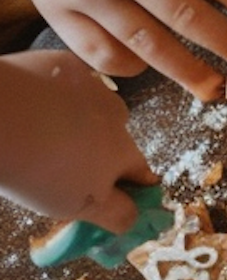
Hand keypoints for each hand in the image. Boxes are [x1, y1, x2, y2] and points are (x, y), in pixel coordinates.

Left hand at [0, 51, 151, 228]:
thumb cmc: (38, 168)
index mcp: (125, 152)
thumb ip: (116, 214)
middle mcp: (118, 114)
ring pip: (93, 109)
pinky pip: (68, 83)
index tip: (111, 199)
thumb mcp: (79, 207)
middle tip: (60, 169)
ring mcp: (91, 84)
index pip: (143, 175)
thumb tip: (136, 216)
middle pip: (115, 139)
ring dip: (78, 122)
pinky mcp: (63, 62)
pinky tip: (31, 106)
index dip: (130, 190)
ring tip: (41, 136)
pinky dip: (55, 95)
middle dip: (97, 154)